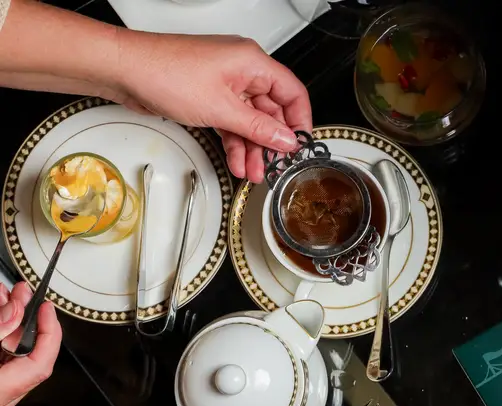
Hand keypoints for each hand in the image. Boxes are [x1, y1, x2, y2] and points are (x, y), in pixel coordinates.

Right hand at [0, 282, 61, 405]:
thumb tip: (14, 311)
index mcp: (0, 395)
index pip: (41, 363)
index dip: (49, 332)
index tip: (46, 308)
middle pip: (23, 356)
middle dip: (22, 320)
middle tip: (20, 292)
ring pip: (9, 357)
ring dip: (6, 326)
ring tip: (3, 297)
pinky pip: (0, 364)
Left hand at [115, 32, 311, 182]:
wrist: (126, 71)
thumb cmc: (166, 73)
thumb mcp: (222, 109)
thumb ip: (259, 128)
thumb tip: (286, 140)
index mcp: (251, 62)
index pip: (292, 92)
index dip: (300, 121)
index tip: (299, 146)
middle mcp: (241, 70)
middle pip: (271, 112)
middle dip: (271, 143)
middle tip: (273, 167)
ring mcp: (225, 84)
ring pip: (250, 122)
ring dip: (252, 149)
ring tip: (253, 172)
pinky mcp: (209, 96)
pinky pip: (231, 123)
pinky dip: (235, 143)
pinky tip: (237, 162)